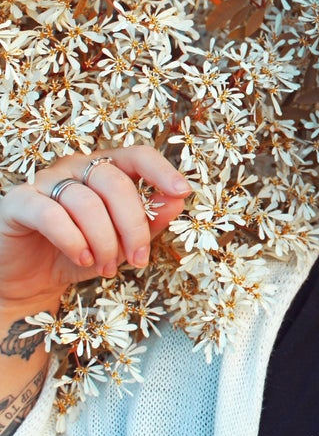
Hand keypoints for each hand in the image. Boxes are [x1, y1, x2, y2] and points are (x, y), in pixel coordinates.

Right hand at [0, 146, 190, 309]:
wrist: (29, 280)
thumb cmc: (80, 254)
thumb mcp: (122, 242)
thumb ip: (149, 220)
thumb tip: (177, 201)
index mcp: (106, 168)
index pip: (138, 155)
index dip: (162, 171)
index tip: (182, 191)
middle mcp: (76, 167)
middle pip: (116, 182)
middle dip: (133, 225)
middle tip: (138, 259)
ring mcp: (46, 181)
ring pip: (87, 202)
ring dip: (103, 240)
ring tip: (107, 267)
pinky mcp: (20, 202)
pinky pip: (52, 215)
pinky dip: (73, 240)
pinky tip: (82, 259)